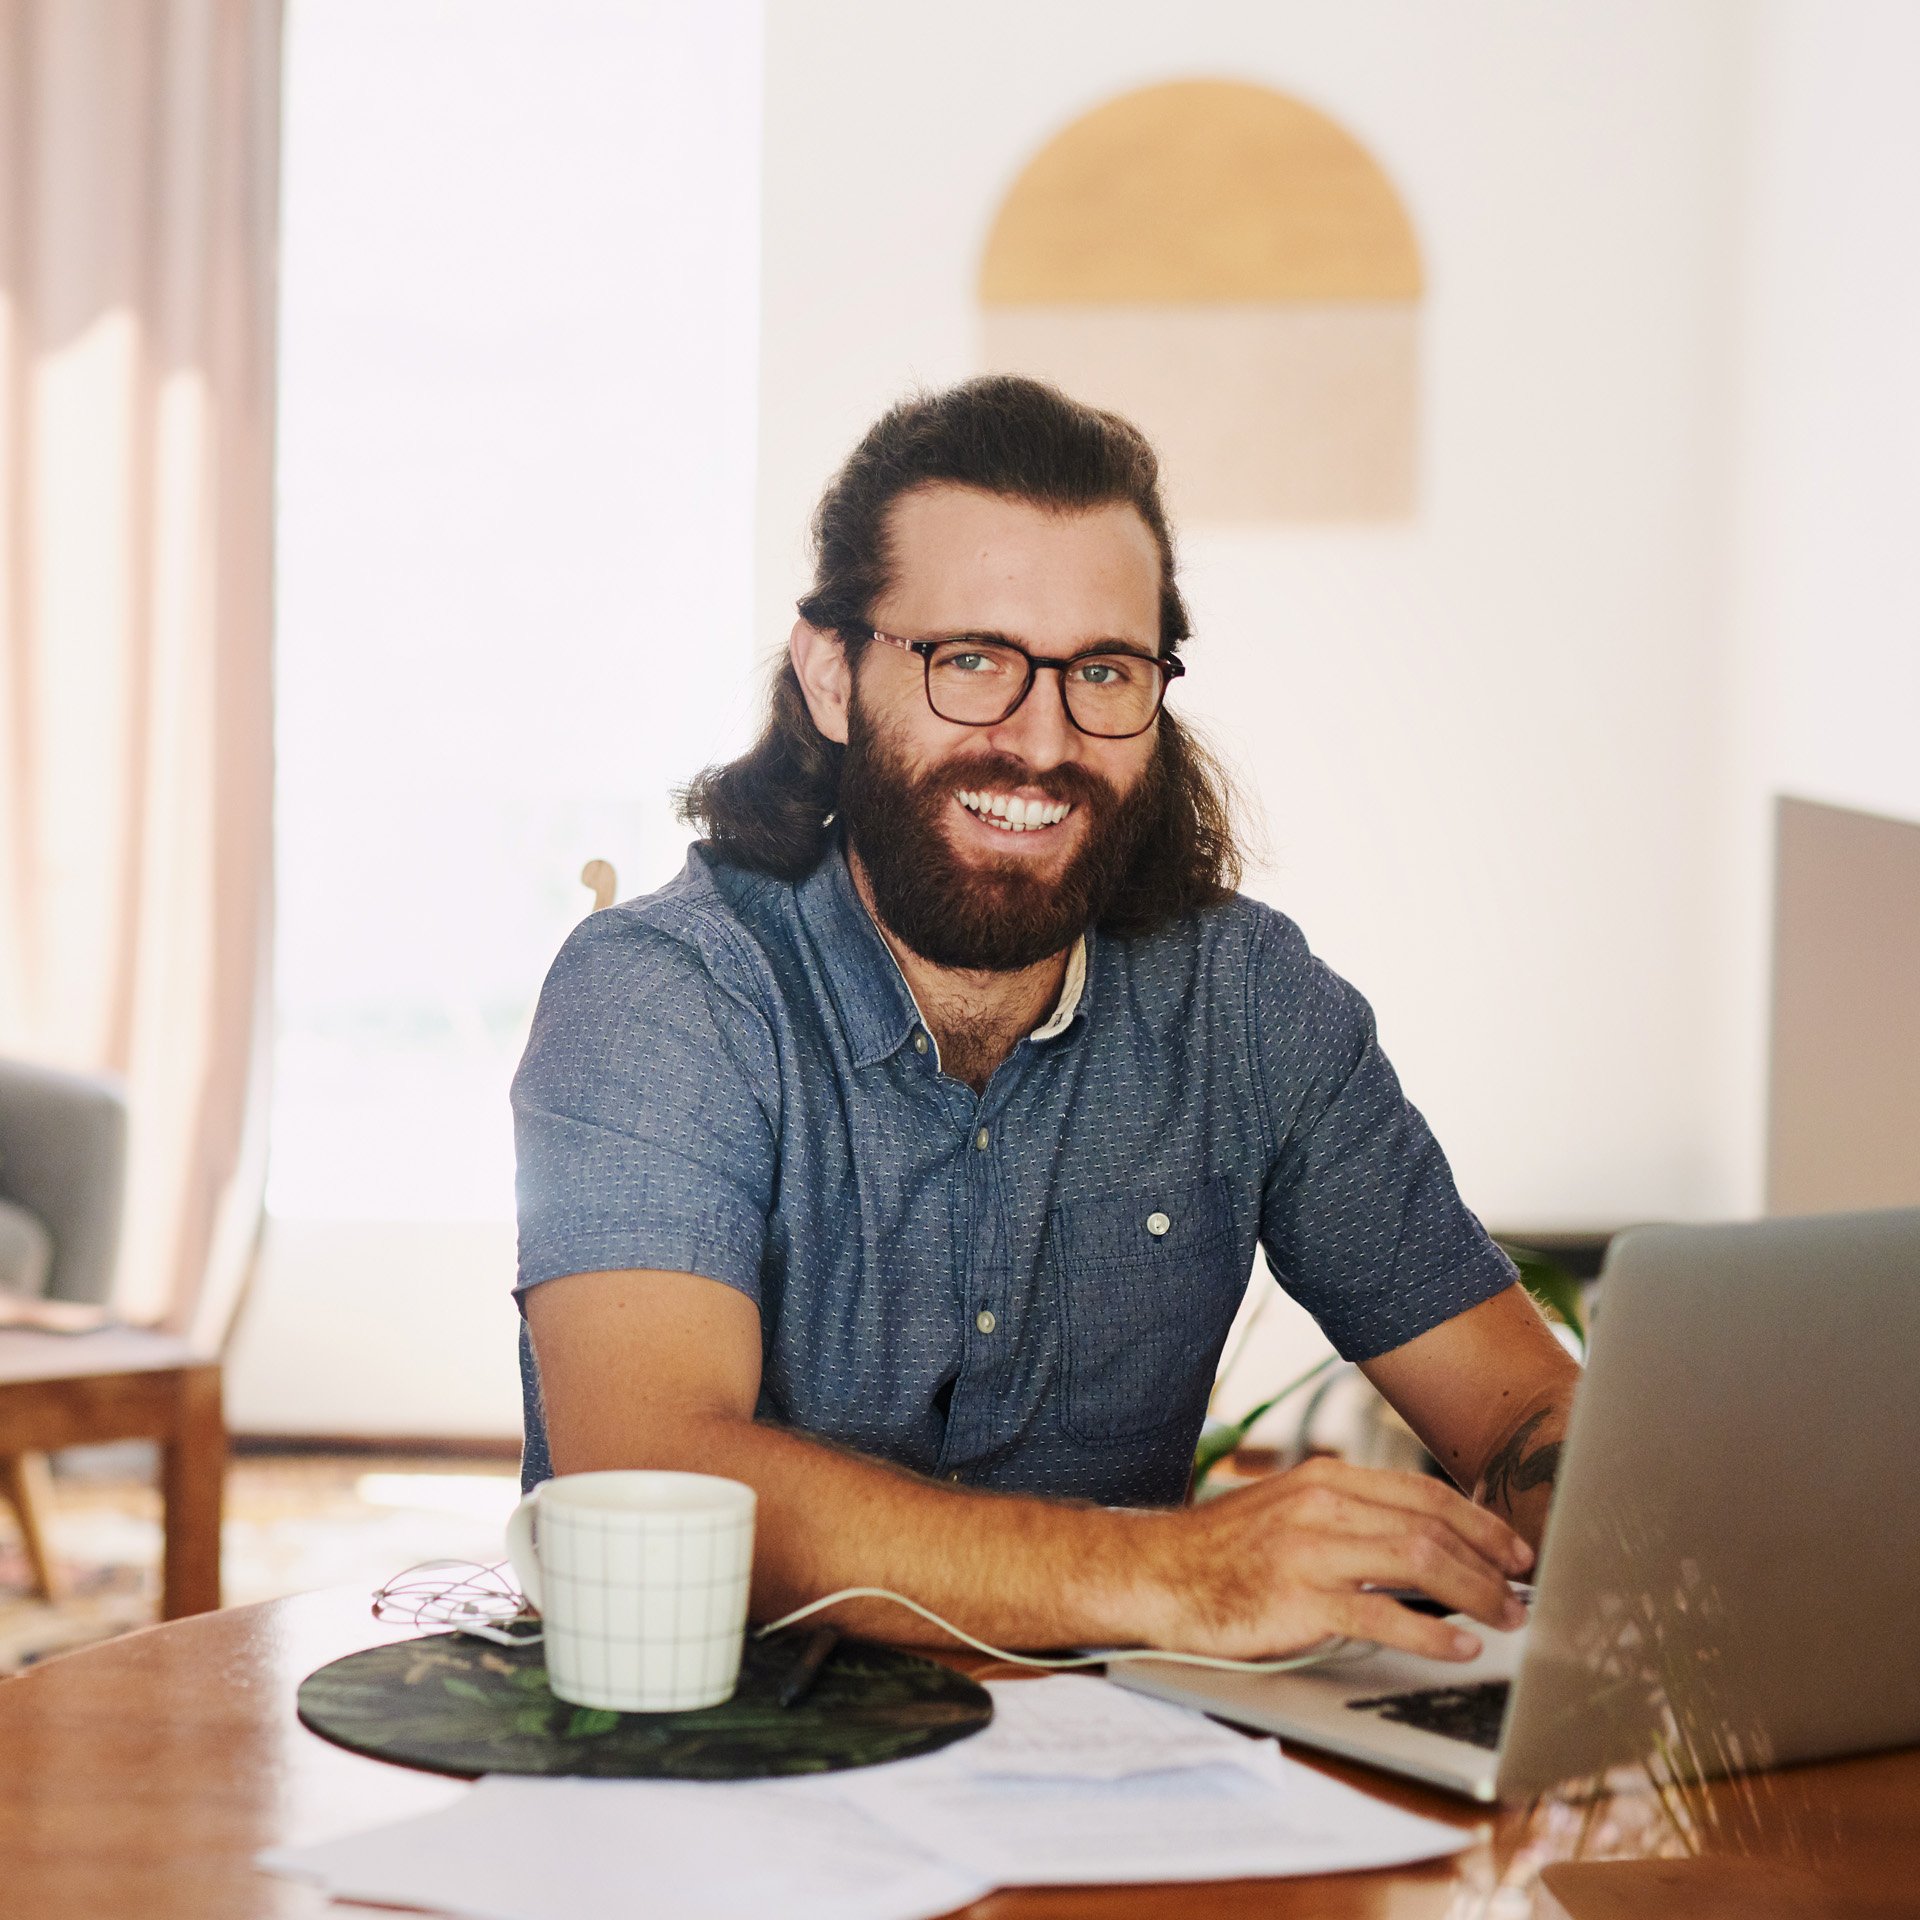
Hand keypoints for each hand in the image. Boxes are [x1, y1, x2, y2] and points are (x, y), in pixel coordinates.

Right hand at [1136, 1456, 1533, 1662]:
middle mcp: (1321, 1504)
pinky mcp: (1297, 1600)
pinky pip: (1382, 1614)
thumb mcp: (1287, 1510)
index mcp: (1322, 1477)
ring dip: (1475, 1593)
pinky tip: (1457, 1647)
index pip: (1421, 1492)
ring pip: (1418, 1560)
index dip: (1479, 1521)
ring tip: (1504, 1619)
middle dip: (1489, 1560)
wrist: (1155, 1574)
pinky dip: (1431, 1632)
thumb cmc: (1223, 1551)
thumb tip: (1422, 1540)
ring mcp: (1309, 1550)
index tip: (1514, 1549)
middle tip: (1522, 1591)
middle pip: (1430, 1524)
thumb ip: (1347, 1515)